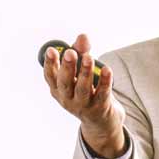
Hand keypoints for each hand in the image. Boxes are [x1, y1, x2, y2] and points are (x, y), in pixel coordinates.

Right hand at [43, 33, 125, 156]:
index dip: (50, 64)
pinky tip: (108, 70)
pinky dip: (105, 82)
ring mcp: (84, 106)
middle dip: (67, 67)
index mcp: (59, 90)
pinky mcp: (100, 109)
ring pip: (83, 89)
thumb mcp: (80, 74)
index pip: (51, 77)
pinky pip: (103, 94)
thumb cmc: (88, 92)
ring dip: (85, 72)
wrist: (101, 122)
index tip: (51, 50)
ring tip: (88, 57)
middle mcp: (68, 99)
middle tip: (69, 52)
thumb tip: (83, 36)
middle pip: (66, 83)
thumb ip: (81, 53)